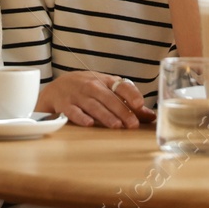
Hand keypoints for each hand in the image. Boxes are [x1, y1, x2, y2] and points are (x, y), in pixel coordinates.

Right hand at [38, 70, 155, 127]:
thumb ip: (128, 103)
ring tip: (116, 126)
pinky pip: (73, 111)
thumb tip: (152, 116)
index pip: (120, 85)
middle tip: (132, 124)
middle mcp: (92, 86)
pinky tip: (89, 124)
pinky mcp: (65, 105)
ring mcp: (78, 95)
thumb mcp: (107, 90)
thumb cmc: (87, 89)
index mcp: (105, 81)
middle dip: (122, 111)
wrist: (56, 87)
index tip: (139, 104)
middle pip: (109, 98)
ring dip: (105, 115)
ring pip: (93, 105)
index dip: (131, 94)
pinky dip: (81, 117)